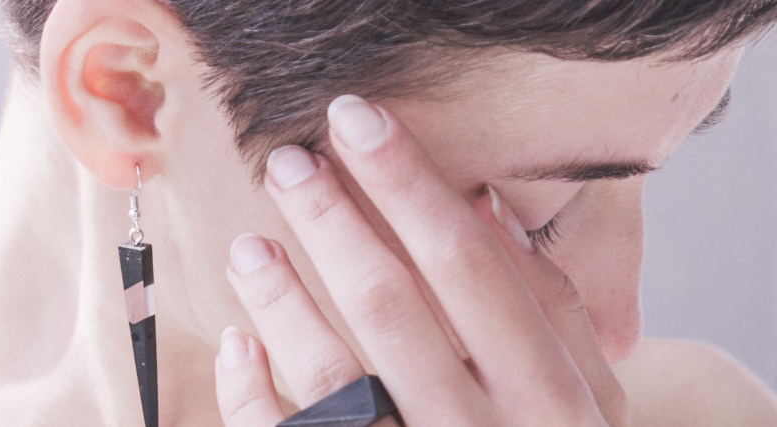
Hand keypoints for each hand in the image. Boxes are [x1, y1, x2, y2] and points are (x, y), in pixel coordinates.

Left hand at [214, 95, 628, 425]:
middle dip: (334, 220)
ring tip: (251, 245)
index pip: (469, 267)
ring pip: (330, 375)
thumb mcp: (587, 404)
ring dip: (283, 298)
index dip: (410, 185)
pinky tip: (243, 345)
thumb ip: (550, 315)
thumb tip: (483, 210)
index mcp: (549, 397)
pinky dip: (256, 395)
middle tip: (287, 161)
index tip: (357, 122)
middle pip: (391, 303)